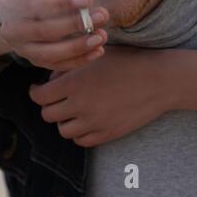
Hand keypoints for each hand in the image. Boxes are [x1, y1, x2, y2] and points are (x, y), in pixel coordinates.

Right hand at [0, 0, 109, 71]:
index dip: (61, 3)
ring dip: (79, 47)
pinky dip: (79, 60)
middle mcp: (13, 32)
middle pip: (45, 32)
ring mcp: (24, 50)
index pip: (35, 7)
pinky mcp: (36, 61)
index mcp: (9, 7)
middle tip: (102, 15)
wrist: (10, 11)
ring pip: (51, 55)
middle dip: (75, 24)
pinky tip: (98, 50)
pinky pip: (58, 66)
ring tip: (102, 35)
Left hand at [28, 46, 170, 146]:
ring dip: (65, 120)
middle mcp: (80, 105)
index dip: (36, 92)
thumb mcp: (97, 55)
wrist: (160, 80)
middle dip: (50, 105)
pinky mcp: (108, 134)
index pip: (39, 96)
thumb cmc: (129, 61)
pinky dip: (80, 132)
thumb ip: (71, 66)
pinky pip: (82, 140)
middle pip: (48, 115)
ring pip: (63, 130)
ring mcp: (94, 123)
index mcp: (74, 83)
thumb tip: (52, 79)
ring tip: (73, 110)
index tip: (39, 88)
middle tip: (57, 98)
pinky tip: (86, 120)